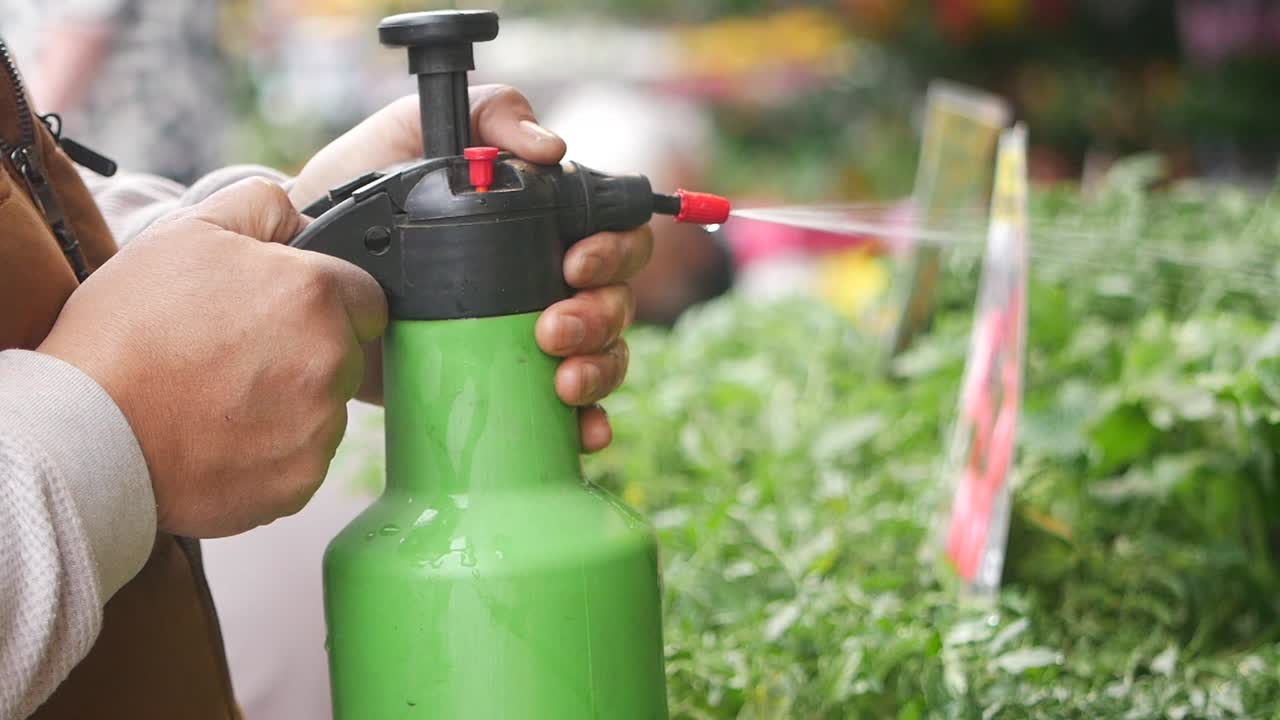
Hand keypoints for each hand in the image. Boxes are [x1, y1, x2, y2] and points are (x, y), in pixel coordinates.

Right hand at [38, 179, 386, 536]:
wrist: (84, 433)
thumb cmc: (127, 331)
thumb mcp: (188, 232)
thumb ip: (261, 208)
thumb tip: (299, 216)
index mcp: (315, 297)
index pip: (367, 297)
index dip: (326, 299)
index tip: (283, 312)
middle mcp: (331, 364)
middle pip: (345, 354)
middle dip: (305, 350)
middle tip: (234, 353)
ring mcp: (318, 430)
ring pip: (325, 409)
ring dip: (290, 403)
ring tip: (218, 397)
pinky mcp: (299, 483)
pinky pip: (301, 459)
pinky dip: (270, 451)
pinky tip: (219, 436)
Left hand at [290, 86, 652, 451]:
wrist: (302, 267)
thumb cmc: (358, 193)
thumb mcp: (412, 133)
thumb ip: (484, 114)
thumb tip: (552, 148)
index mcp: (542, 223)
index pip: (613, 232)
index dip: (613, 249)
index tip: (573, 261)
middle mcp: (548, 280)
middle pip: (618, 298)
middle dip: (601, 314)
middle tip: (551, 327)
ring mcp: (533, 338)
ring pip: (606, 354)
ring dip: (600, 367)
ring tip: (560, 379)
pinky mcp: (506, 388)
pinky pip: (574, 413)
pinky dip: (591, 425)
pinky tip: (583, 432)